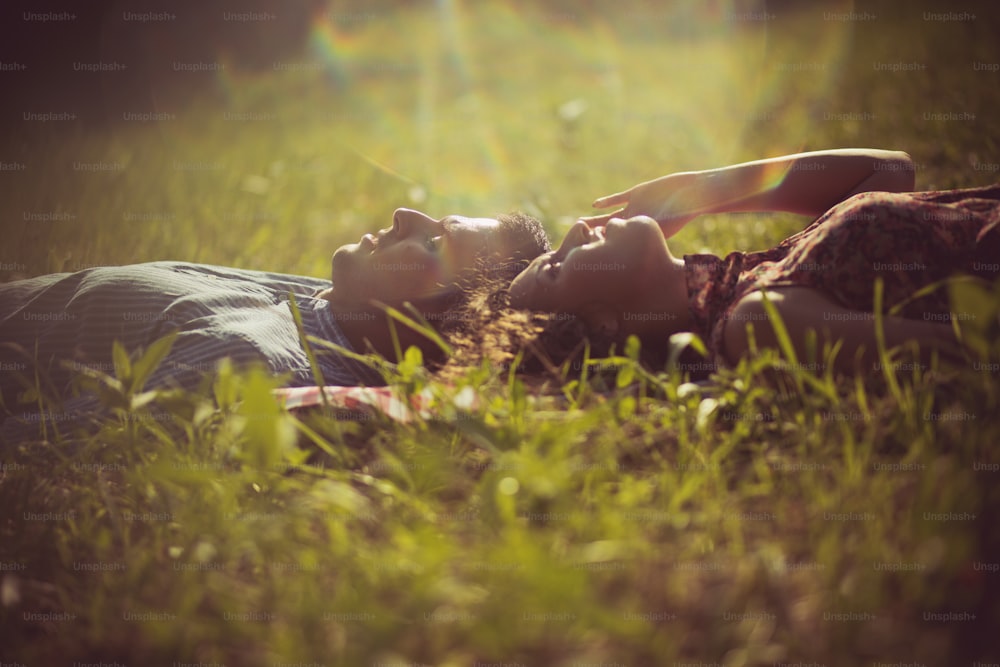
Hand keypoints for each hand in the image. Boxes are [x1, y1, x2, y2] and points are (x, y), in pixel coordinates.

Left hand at [580, 171, 706, 238]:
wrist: (693, 192)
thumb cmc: (682, 212)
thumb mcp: (663, 227)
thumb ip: (647, 233)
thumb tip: (633, 246)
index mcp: (642, 234)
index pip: (619, 243)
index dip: (604, 247)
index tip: (589, 252)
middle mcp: (637, 222)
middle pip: (611, 231)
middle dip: (595, 235)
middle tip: (578, 240)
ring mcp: (636, 207)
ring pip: (611, 216)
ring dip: (597, 219)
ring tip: (580, 223)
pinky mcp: (638, 193)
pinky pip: (619, 198)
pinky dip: (608, 201)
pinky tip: (595, 204)